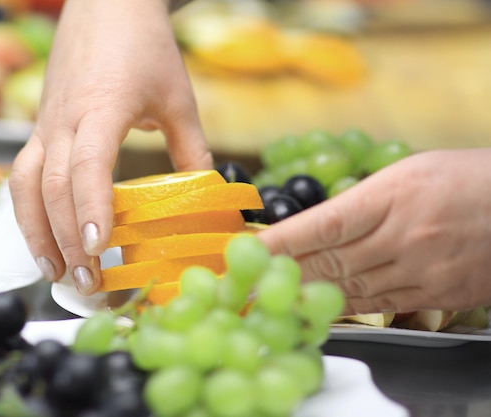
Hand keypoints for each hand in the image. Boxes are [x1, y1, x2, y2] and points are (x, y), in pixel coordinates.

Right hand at [9, 0, 211, 294]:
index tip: (101, 250)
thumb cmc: (144, 47)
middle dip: (66, 239)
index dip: (91, 209)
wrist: (105, 6)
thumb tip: (205, 196)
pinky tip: (43, 236)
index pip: (87, 166)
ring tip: (54, 271)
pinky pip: (22, 174)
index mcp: (102, 108)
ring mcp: (45, 123)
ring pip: (24, 185)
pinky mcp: (39, 126)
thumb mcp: (178, 97)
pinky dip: (29, 211)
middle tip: (87, 283)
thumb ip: (192, 149)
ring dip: (35, 232)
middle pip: (50, 187)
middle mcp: (64, 119)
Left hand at [257, 149, 490, 313]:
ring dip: (307, 292)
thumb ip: (363, 200)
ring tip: (274, 296)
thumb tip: (320, 226)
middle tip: (247, 283)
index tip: (246, 250)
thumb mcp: (409, 172)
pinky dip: (346, 305)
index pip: (321, 224)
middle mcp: (403, 235)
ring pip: (350, 286)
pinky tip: (321, 305)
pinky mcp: (438, 293)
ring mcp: (422, 268)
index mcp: (391, 196)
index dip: (279, 241)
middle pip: (329, 261)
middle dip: (283, 273)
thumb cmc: (466, 177)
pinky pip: (380, 304)